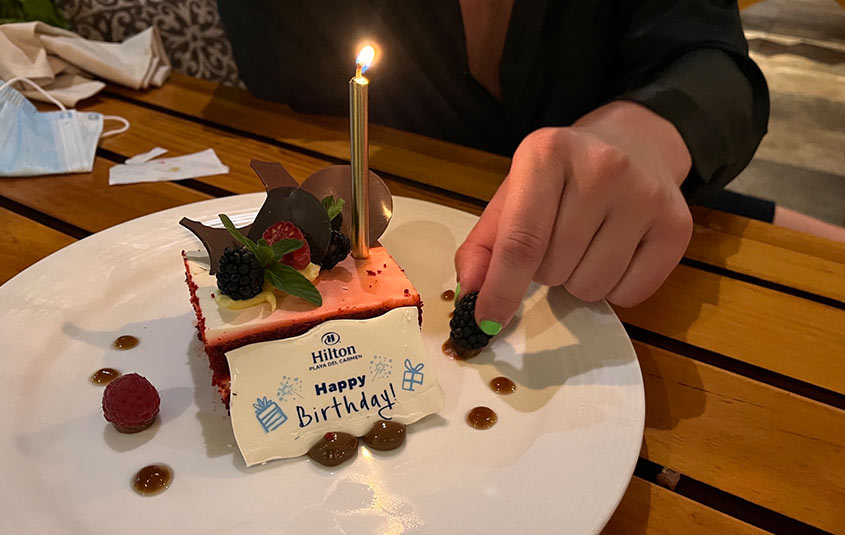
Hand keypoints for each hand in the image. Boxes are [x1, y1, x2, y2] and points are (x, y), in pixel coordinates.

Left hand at [454, 101, 693, 332]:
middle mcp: (602, 168)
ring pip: (591, 287)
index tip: (485, 322)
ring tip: (587, 243)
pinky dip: (614, 289)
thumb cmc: (561, 178)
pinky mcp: (677, 225)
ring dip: (578, 281)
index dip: (501, 290)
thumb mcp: (514, 196)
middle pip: (554, 269)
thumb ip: (484, 244)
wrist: (635, 143)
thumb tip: (470, 293)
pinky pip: (630, 295)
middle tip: (557, 240)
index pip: (521, 241)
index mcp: (547, 153)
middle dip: (544, 272)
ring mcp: (645, 195)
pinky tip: (617, 251)